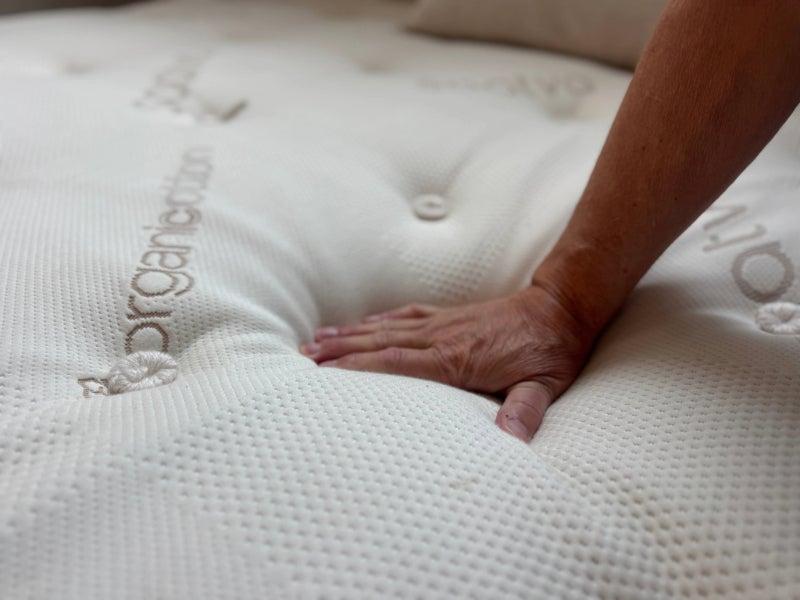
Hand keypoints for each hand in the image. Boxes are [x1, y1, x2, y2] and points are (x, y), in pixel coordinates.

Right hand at [300, 284, 596, 441]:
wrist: (560, 308)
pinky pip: (402, 317)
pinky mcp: (446, 316)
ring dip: (347, 335)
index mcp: (456, 357)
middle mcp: (441, 337)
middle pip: (378, 344)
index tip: (325, 371)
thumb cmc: (550, 351)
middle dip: (338, 351)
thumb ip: (525, 411)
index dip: (358, 366)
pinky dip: (375, 322)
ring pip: (384, 329)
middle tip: (301, 358)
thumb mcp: (545, 385)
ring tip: (313, 341)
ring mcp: (441, 323)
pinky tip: (358, 326)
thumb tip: (510, 442)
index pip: (397, 362)